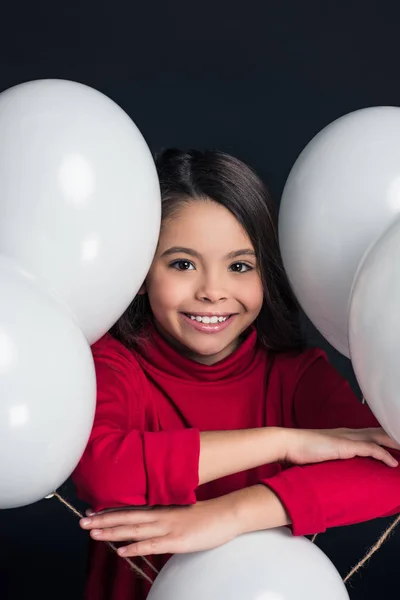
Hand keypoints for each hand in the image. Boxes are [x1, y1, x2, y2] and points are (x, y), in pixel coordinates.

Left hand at [80, 496, 240, 556]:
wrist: (226, 514)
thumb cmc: (203, 515)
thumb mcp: (179, 512)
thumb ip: (162, 515)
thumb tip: (148, 521)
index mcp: (160, 508)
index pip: (129, 509)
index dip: (108, 511)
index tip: (90, 511)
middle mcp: (159, 515)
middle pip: (126, 518)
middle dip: (102, 520)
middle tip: (81, 521)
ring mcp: (167, 527)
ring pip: (134, 530)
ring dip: (112, 532)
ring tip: (93, 533)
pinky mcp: (176, 540)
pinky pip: (152, 545)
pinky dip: (135, 548)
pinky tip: (121, 551)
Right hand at [284, 427, 399, 466]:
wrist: (287, 444)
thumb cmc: (299, 450)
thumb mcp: (320, 453)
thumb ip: (329, 457)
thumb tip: (331, 468)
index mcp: (343, 434)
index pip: (370, 432)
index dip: (384, 436)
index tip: (396, 443)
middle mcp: (348, 433)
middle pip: (379, 431)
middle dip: (394, 437)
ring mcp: (347, 438)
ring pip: (379, 437)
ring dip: (395, 443)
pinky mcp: (345, 446)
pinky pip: (371, 449)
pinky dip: (384, 455)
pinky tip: (393, 464)